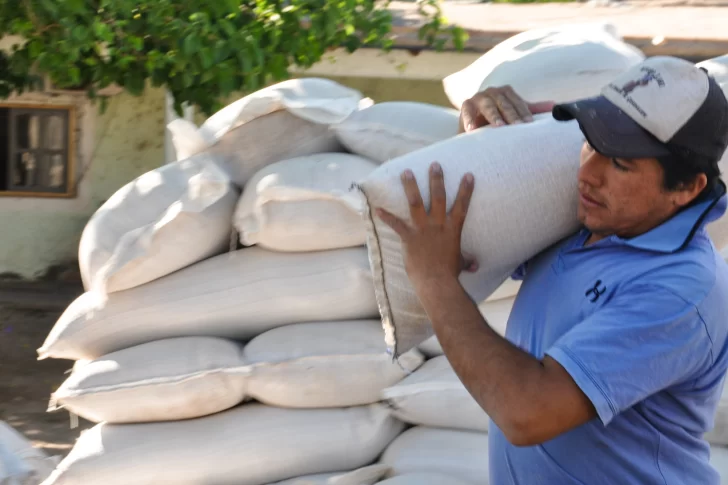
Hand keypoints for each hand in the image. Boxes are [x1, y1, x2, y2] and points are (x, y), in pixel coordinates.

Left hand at [376, 162, 476, 291]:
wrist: (437, 282)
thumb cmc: (450, 274)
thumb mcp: (460, 264)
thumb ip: (467, 260)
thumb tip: (475, 265)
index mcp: (452, 229)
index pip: (462, 205)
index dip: (466, 190)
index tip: (468, 175)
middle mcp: (438, 225)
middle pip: (438, 197)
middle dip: (436, 179)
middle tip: (434, 164)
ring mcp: (423, 230)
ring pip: (416, 203)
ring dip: (410, 186)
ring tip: (406, 172)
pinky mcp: (409, 238)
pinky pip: (396, 224)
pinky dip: (386, 216)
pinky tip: (377, 208)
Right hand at [459, 85, 554, 132]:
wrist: (474, 127)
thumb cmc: (497, 120)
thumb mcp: (514, 115)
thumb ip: (532, 110)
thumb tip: (555, 106)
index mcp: (506, 92)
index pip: (518, 102)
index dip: (524, 113)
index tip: (530, 125)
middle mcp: (493, 92)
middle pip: (504, 103)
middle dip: (511, 115)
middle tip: (518, 127)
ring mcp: (478, 98)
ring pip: (488, 105)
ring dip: (494, 116)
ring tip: (499, 127)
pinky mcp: (465, 105)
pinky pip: (467, 112)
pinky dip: (469, 120)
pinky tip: (472, 130)